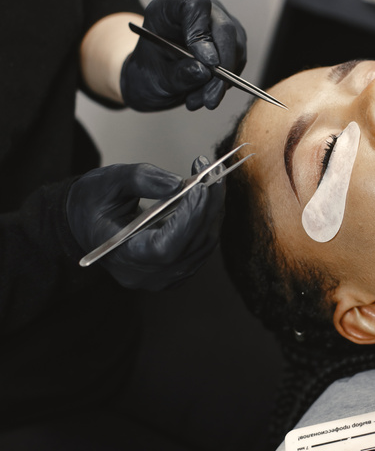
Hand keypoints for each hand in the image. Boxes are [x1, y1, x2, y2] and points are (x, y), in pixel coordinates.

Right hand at [67, 157, 224, 291]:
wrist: (85, 223)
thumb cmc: (92, 204)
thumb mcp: (108, 182)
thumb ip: (142, 179)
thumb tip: (178, 184)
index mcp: (123, 257)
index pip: (166, 248)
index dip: (188, 219)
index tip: (200, 187)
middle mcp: (145, 275)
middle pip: (191, 246)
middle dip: (208, 207)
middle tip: (213, 173)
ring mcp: (162, 277)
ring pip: (202, 247)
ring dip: (212, 211)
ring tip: (212, 179)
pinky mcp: (174, 270)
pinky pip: (200, 247)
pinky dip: (207, 220)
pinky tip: (206, 197)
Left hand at [121, 0, 246, 111]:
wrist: (154, 79)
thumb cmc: (149, 72)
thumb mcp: (154, 79)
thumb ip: (178, 75)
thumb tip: (204, 72)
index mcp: (169, 8)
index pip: (195, 5)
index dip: (202, 32)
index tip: (207, 63)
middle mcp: (198, 9)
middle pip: (223, 28)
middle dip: (221, 67)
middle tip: (210, 98)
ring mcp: (218, 23)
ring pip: (235, 48)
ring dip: (221, 81)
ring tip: (199, 100)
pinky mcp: (231, 40)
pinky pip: (238, 60)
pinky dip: (225, 83)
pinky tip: (207, 94)